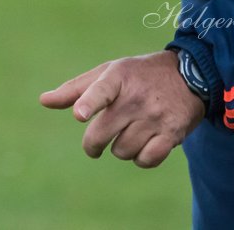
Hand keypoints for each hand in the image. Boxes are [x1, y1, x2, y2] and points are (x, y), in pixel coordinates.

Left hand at [39, 50, 204, 168]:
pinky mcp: (172, 134)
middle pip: (101, 134)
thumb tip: (43, 101)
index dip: (89, 103)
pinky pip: (146, 160)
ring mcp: (155, 117)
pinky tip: (143, 145)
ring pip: (122, 151)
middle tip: (94, 143)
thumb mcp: (108, 73)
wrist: (189, 76)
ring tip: (128, 134)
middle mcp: (136, 97)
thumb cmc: (138, 76)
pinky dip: (141, 158)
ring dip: (120, 149)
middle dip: (92, 145)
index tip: (79, 115)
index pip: (101, 90)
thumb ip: (75, 89)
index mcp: (118, 77)